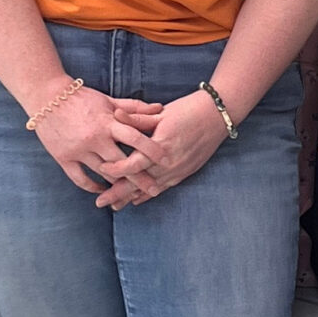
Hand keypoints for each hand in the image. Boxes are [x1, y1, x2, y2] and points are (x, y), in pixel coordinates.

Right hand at [31, 85, 165, 192]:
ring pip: (103, 173)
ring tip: (132, 193)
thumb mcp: (109, 100)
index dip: (152, 150)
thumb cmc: (82, 97)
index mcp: (108, 122)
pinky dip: (93, 186)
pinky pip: (80, 179)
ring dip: (118, 184)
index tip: (167, 160)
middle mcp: (95, 138)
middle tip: (155, 189)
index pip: (135, 138)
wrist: (47, 96)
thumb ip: (134, 108)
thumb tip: (160, 108)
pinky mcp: (64, 158)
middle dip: (140, 177)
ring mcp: (78, 150)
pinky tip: (103, 189)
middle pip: (122, 162)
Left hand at [96, 89, 229, 209]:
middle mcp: (168, 163)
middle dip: (117, 194)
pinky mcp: (184, 173)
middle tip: (100, 202)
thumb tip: (114, 114)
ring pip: (150, 189)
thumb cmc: (189, 110)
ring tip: (115, 206)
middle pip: (138, 184)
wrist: (217, 116)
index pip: (132, 164)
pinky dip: (148, 195)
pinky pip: (163, 188)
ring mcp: (177, 170)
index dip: (114, 169)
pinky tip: (138, 200)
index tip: (101, 169)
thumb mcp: (161, 114)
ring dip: (131, 198)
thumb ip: (137, 118)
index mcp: (160, 146)